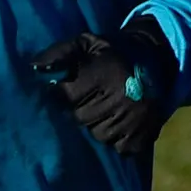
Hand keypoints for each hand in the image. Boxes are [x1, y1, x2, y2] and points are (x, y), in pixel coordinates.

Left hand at [31, 18, 176, 158]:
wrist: (155, 59)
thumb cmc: (111, 54)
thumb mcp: (86, 44)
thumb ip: (59, 53)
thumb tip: (34, 68)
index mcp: (102, 75)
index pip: (67, 96)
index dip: (65, 94)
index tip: (73, 89)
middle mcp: (119, 98)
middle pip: (81, 118)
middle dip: (82, 110)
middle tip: (93, 98)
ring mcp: (133, 119)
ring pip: (99, 135)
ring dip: (98, 125)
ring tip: (107, 110)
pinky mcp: (143, 135)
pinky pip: (118, 147)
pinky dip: (117, 138)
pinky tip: (120, 122)